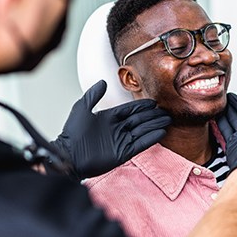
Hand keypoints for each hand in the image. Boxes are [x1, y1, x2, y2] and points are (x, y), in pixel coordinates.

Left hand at [51, 80, 171, 179]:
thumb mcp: (82, 108)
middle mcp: (117, 129)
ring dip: (155, 125)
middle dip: (153, 115)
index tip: (154, 102)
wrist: (69, 155)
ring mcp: (121, 141)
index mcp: (108, 118)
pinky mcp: (123, 153)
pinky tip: (161, 132)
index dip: (142, 106)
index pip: (130, 110)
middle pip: (139, 120)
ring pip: (142, 130)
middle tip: (166, 112)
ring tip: (167, 120)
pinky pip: (141, 144)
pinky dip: (151, 138)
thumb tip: (103, 81)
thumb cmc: (72, 133)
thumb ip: (93, 95)